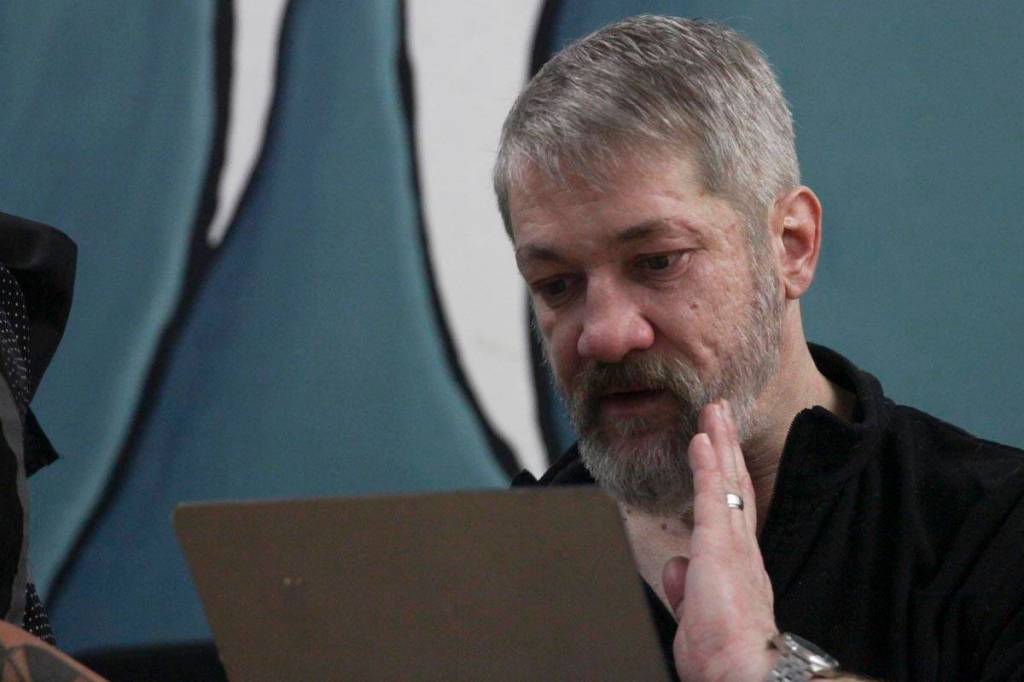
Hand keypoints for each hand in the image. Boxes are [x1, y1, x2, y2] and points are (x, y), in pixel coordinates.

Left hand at [662, 400, 777, 681]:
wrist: (741, 675)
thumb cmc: (723, 659)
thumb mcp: (696, 617)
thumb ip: (688, 589)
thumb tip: (678, 567)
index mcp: (739, 570)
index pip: (731, 513)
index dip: (726, 480)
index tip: (718, 452)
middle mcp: (743, 551)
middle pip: (734, 487)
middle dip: (726, 450)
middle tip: (720, 416)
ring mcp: (733, 546)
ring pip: (726, 482)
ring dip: (719, 443)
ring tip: (714, 411)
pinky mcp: (721, 546)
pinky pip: (711, 495)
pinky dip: (706, 464)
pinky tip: (702, 438)